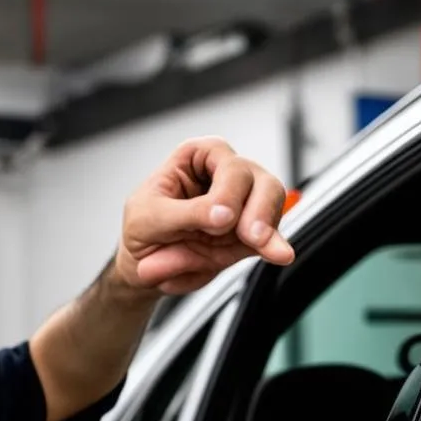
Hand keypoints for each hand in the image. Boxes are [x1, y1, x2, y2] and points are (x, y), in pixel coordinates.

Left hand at [116, 137, 293, 293]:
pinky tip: (279, 254)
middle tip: (250, 235)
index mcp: (197, 156)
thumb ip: (188, 214)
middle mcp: (224, 175)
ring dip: (265, 227)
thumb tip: (224, 215)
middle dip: (258, 208)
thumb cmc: (141, 228)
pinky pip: (270, 237)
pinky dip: (274, 246)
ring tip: (259, 245)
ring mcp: (242, 204)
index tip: (222, 218)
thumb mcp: (149, 219)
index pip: (226, 161)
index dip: (228, 189)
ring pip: (271, 203)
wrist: (143, 264)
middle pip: (258, 179)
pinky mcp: (249, 234)